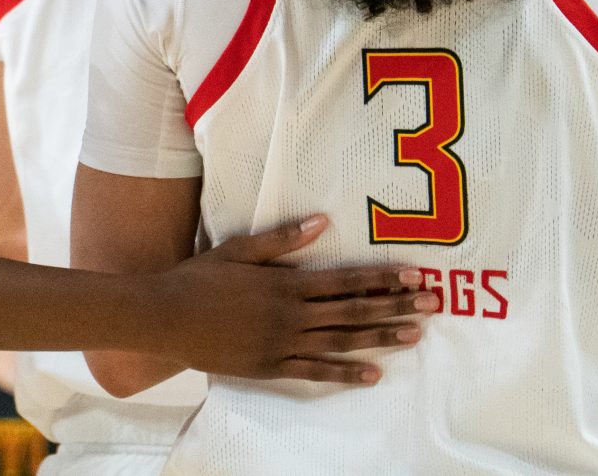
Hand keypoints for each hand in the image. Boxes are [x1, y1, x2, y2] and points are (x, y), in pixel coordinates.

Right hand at [151, 214, 438, 383]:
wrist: (165, 318)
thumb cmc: (199, 278)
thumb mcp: (239, 249)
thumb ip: (282, 239)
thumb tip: (322, 222)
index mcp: (285, 284)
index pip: (344, 281)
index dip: (381, 278)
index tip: (414, 275)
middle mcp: (290, 315)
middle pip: (353, 312)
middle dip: (395, 307)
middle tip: (432, 304)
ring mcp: (282, 344)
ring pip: (341, 342)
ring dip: (380, 339)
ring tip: (413, 335)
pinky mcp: (271, 366)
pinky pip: (314, 371)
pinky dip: (344, 373)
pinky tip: (371, 375)